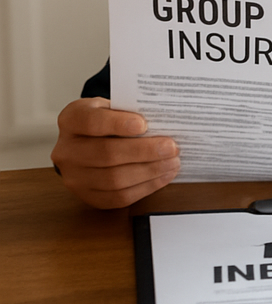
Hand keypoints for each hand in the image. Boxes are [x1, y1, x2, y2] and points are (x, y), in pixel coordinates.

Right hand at [52, 98, 179, 208]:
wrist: (90, 141)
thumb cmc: (107, 119)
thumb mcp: (113, 106)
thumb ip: (130, 111)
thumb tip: (163, 122)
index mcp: (71, 120)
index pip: (91, 122)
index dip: (118, 124)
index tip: (144, 124)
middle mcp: (66, 151)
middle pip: (106, 154)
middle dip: (144, 152)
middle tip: (171, 147)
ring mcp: (74, 177)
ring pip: (114, 180)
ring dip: (149, 171)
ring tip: (173, 162)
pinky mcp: (88, 196)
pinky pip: (118, 197)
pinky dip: (146, 187)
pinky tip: (163, 175)